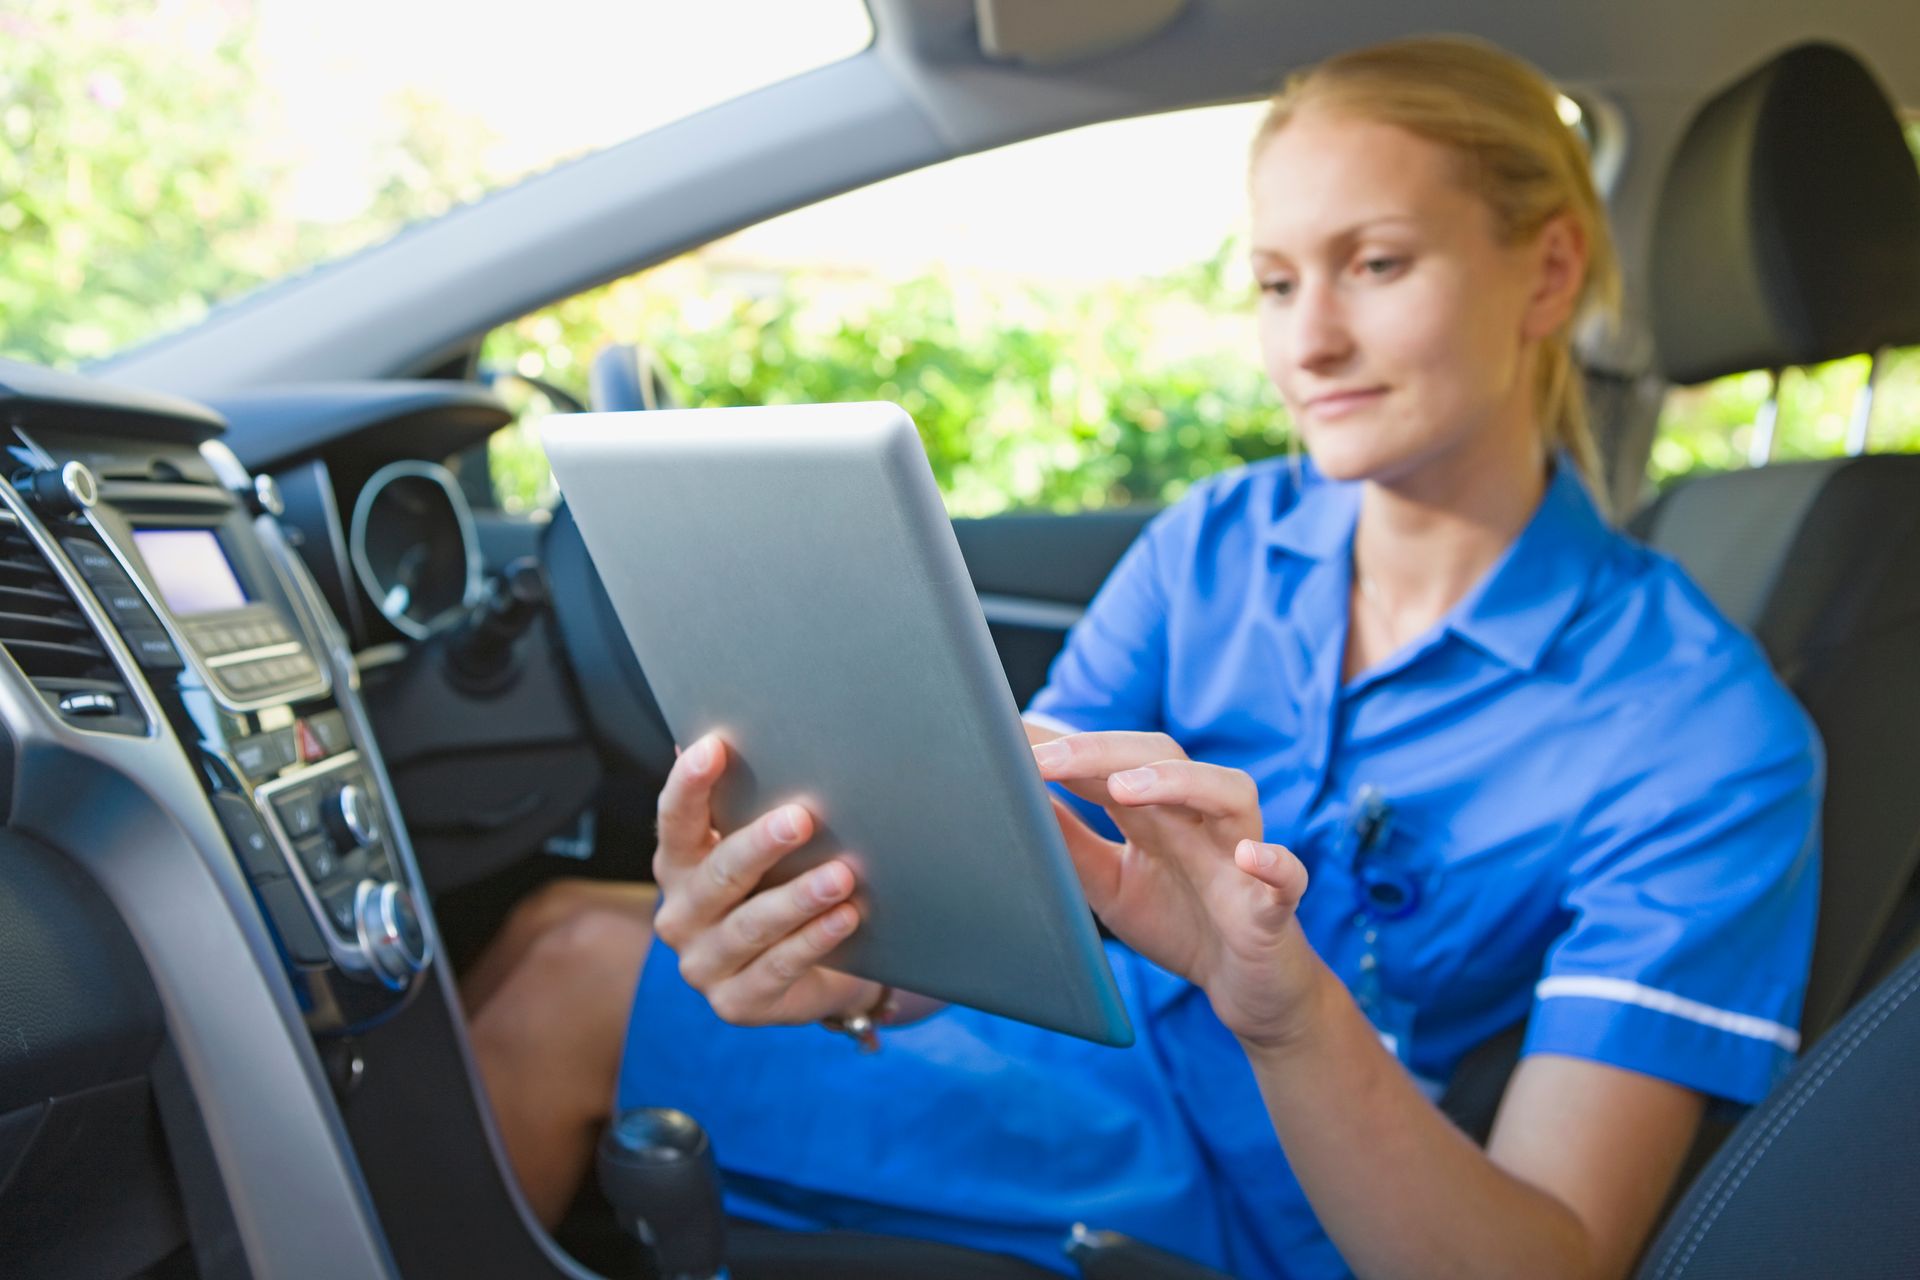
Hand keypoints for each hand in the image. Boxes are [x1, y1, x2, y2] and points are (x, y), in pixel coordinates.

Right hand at [650, 734, 882, 1026]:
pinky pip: (779, 968)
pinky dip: (815, 940)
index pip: (674, 821)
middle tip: (802, 818)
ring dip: (799, 897)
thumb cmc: (779, 891)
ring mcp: (704, 965)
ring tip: (842, 874)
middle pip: (718, 875)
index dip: (690, 785)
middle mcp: (680, 916)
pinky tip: (845, 917)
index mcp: (677, 866)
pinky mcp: (736, 1004)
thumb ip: (740, 802)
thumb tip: (719, 731)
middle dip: (760, 845)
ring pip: (752, 925)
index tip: (714, 748)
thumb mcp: (760, 848)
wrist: (811, 973)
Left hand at [1033, 731, 1324, 1048]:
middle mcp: (1200, 819)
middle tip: (1047, 758)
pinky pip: (1286, 876)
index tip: (1010, 736)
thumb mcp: (1108, 884)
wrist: (1243, 986)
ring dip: (1179, 783)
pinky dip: (1273, 863)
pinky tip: (1248, 856)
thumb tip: (1016, 799)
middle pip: (1165, 758)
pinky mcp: (1273, 905)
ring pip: (1229, 794)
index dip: (1065, 748)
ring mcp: (1239, 857)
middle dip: (1104, 753)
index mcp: (1158, 813)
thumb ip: (1070, 843)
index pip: (1112, 763)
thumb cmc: (1177, 922)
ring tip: (1124, 789)